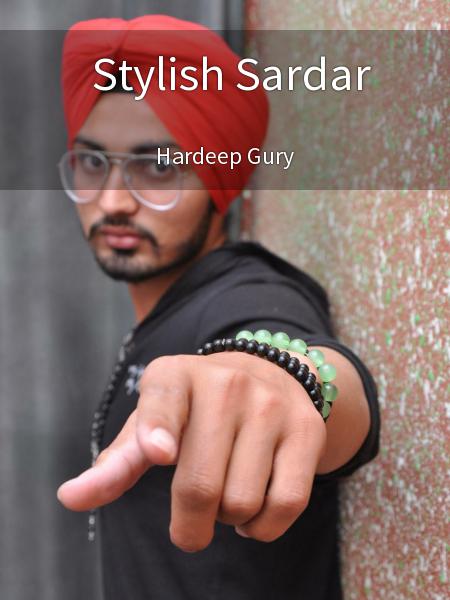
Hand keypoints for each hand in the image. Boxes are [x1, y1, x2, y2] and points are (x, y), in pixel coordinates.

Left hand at [57, 350, 326, 551]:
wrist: (266, 374)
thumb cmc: (195, 410)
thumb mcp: (152, 423)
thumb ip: (116, 463)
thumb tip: (70, 497)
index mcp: (175, 376)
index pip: (162, 401)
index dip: (157, 430)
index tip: (159, 454)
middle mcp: (225, 383)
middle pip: (200, 486)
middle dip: (189, 526)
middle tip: (189, 526)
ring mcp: (270, 404)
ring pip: (241, 502)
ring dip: (226, 521)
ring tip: (224, 500)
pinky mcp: (306, 429)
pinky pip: (285, 504)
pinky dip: (262, 528)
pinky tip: (252, 512)